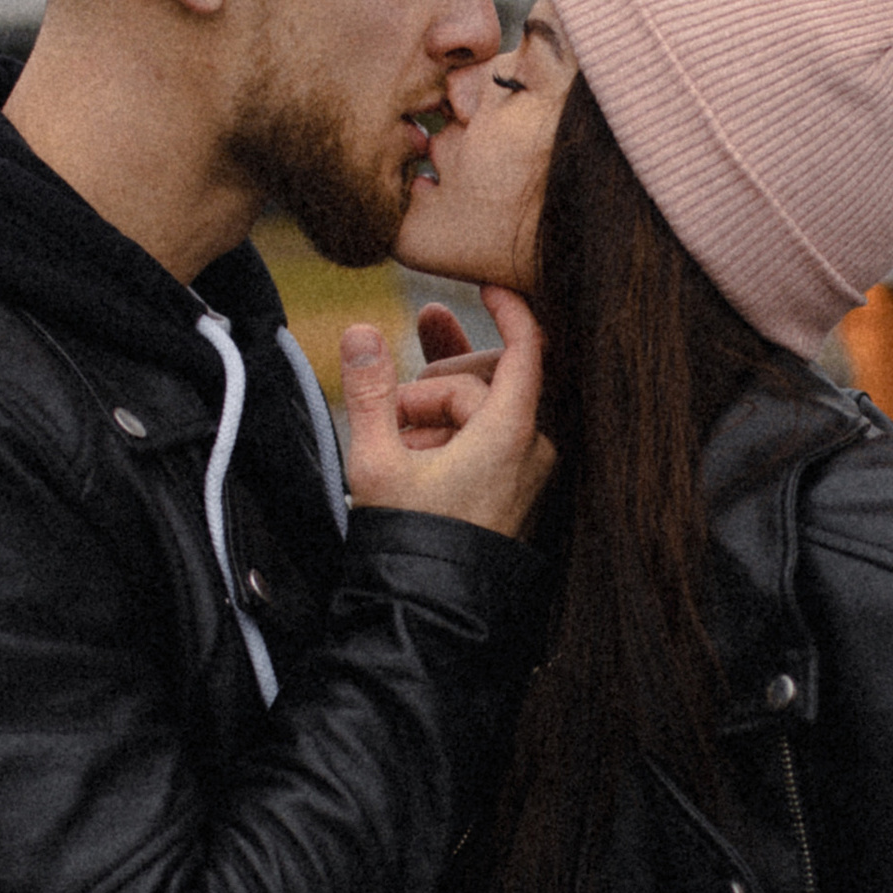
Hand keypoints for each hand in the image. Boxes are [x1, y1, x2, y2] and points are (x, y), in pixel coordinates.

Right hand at [339, 289, 552, 540]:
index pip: (525, 351)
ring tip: (397, 447)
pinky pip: (485, 437)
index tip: (487, 283)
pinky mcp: (515, 486)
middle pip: (482, 381)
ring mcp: (526, 469)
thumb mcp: (376, 460)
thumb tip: (361, 330)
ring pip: (477, 410)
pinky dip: (448, 435)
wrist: (430, 609)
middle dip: (432, 388)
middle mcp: (531, 448)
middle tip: (393, 420)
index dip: (509, 309)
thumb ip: (368, 390)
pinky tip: (412, 449)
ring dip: (433, 415)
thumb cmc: (410, 539)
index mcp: (510, 434)